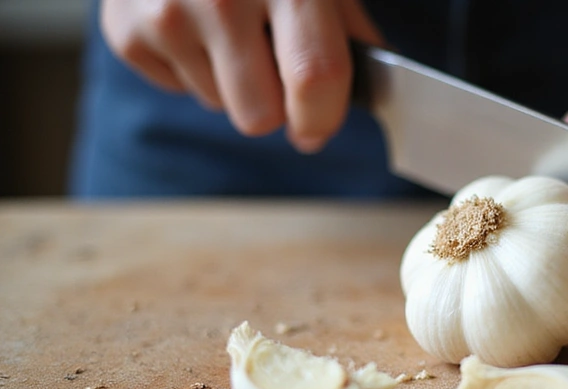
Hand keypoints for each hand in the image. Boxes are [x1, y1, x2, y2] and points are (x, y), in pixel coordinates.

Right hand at [101, 0, 382, 152]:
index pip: (314, 79)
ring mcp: (168, 14)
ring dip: (231, 82)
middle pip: (259, 116)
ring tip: (227, 28)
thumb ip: (348, 31)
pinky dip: (190, 67)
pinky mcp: (125, 31)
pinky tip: (192, 23)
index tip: (316, 128)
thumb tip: (375, 93)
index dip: (322, 119)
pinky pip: (177, 89)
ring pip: (219, 107)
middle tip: (270, 64)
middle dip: (274, 105)